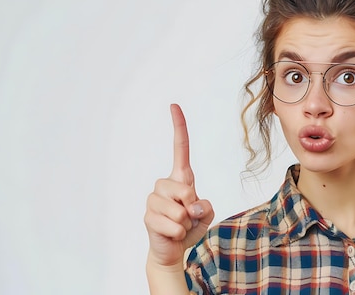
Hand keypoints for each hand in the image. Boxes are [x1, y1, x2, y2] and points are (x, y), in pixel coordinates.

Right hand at [144, 104, 213, 267]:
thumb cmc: (190, 226)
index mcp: (180, 178)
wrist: (173, 248)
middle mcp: (164, 185)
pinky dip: (179, 234)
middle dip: (192, 208)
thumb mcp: (206, 214)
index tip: (174, 106)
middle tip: (188, 217)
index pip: (179, 148)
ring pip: (179, 212)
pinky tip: (173, 235)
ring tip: (179, 226)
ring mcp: (153, 200)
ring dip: (186, 223)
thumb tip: (191, 205)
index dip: (178, 127)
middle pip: (185, 191)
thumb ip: (205, 207)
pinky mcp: (148, 217)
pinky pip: (174, 226)